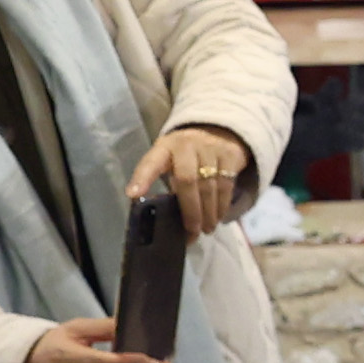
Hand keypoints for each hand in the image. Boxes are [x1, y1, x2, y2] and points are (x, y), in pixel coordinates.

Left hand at [129, 124, 253, 236]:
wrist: (217, 130)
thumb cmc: (186, 154)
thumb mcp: (169, 160)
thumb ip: (164, 181)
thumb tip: (161, 217)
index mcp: (164, 148)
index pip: (151, 162)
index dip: (142, 178)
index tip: (133, 195)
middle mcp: (187, 145)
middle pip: (188, 180)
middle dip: (190, 210)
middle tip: (191, 232)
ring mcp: (211, 148)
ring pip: (210, 185)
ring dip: (209, 212)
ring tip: (206, 229)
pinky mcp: (231, 155)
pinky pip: (227, 185)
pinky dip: (222, 205)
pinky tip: (218, 217)